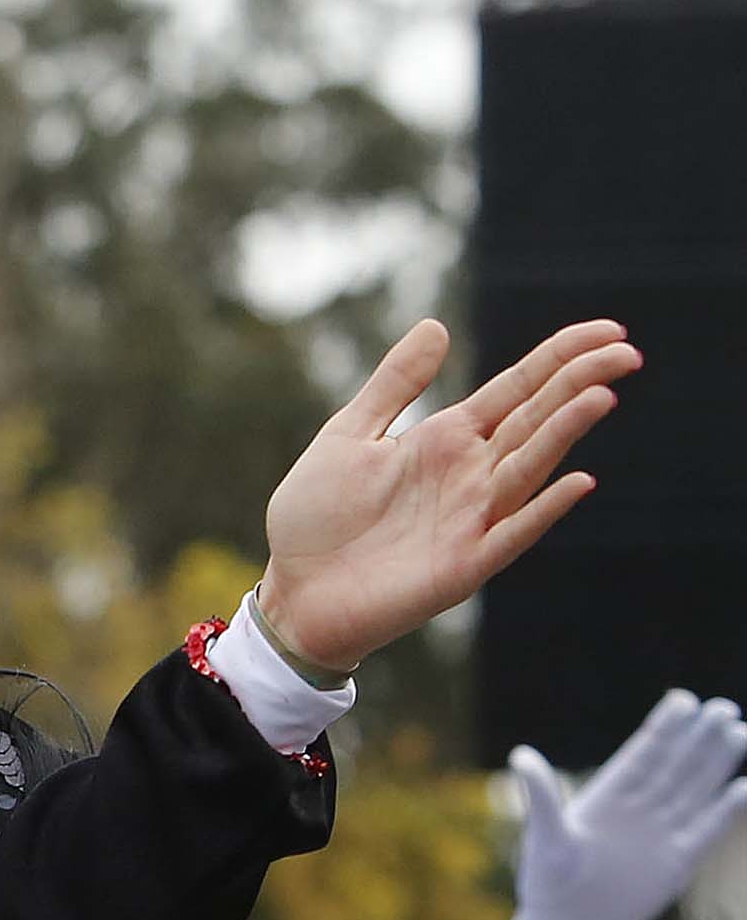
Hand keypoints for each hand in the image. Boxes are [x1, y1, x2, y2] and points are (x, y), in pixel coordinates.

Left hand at [255, 318, 637, 669]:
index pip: (517, 389)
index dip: (561, 357)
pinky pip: (511, 533)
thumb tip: (437, 326)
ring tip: (602, 395)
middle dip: (579, 384)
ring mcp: (470, 520)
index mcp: (446, 440)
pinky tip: (577, 482)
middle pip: (536, 420)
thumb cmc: (316, 519)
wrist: (290, 593)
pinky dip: (543, 510)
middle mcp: (469, 475)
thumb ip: (395, 385)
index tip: (609, 329)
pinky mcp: (461, 565)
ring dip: (565, 433)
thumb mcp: (347, 436)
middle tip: (627, 351)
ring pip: (530, 468)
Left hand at [498, 690, 746, 919]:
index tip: (684, 699)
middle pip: (676, 765)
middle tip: (723, 708)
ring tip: (740, 732)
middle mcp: (640, 808)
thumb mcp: (544, 839)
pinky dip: (726, 811)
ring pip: (697, 789)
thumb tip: (521, 755)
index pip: (643, 754)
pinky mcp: (679, 861)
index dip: (664, 728)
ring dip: (718, 763)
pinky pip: (708, 829)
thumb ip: (541, 797)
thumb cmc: (546, 883)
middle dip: (699, 737)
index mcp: (608, 796)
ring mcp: (662, 832)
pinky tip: (744, 787)